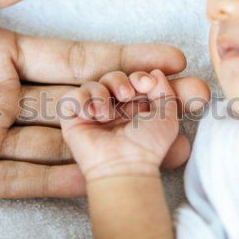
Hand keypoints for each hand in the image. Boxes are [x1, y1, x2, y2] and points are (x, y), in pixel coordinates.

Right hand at [60, 69, 201, 180]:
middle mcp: (113, 108)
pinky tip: (92, 114)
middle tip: (126, 94)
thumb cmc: (147, 146)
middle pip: (111, 77)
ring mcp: (93, 114)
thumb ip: (165, 91)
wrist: (126, 165)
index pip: (132, 79)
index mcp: (134, 106)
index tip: (147, 84)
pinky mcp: (73, 120)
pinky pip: (70, 98)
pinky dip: (82, 100)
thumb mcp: (167, 116)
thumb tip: (155, 72)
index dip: (138, 76)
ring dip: (101, 92)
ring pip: (91, 85)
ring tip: (107, 113)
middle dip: (119, 80)